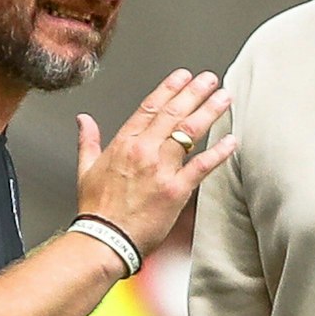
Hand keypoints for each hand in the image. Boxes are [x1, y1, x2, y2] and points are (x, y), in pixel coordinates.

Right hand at [76, 71, 235, 254]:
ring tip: (224, 98)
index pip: (150, 107)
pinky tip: (231, 141)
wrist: (104, 239)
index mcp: (123, 143)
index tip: (183, 76)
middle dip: (194, 92)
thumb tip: (83, 119)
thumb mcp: (85, 169)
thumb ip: (88, 140)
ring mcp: (161, 169)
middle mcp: (144, 151)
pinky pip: (201, 166)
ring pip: (189, 132)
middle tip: (210, 79)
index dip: (169, 88)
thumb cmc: (96, 210)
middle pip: (173, 113)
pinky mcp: (176, 190)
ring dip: (209, 112)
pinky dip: (218, 152)